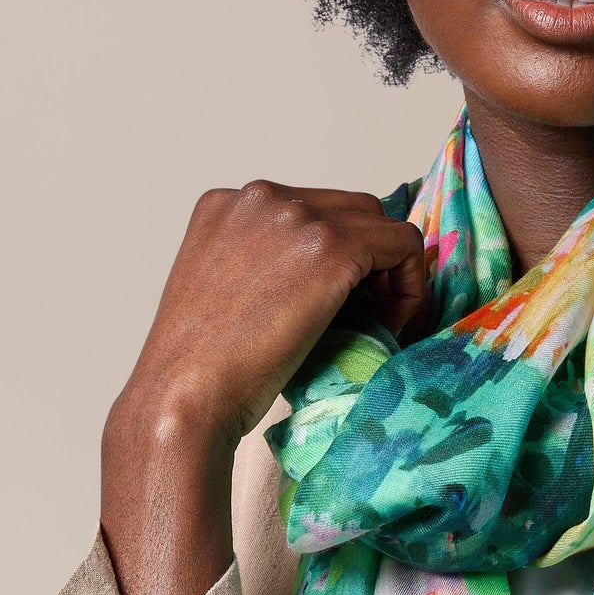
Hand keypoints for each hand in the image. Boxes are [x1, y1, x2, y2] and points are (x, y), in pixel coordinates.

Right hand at [100, 184, 424, 594]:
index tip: (340, 303)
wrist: (184, 397)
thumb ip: (266, 265)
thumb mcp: (226, 292)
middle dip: (368, 258)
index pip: (312, 209)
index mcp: (226, 204)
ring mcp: (296, 216)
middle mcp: (260, 196)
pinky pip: (404, 246)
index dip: (337, 255)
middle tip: (369, 316)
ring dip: (390, 271)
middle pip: (351, 209)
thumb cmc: (200, 371)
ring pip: (381, 224)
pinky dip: (409, 285)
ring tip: (378, 324)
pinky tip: (389, 327)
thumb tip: (331, 276)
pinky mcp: (331, 247)